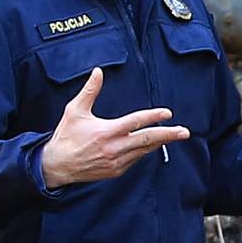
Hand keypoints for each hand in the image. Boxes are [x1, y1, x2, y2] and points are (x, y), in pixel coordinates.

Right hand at [41, 68, 188, 187]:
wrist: (57, 165)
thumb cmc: (66, 135)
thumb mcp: (75, 110)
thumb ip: (90, 91)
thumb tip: (98, 71)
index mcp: (107, 131)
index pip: (136, 122)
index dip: (153, 117)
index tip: (168, 113)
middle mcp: (115, 148)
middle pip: (148, 140)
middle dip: (168, 135)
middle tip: (184, 132)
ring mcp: (117, 161)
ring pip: (144, 151)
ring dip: (159, 143)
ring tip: (174, 135)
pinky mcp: (116, 171)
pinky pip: (136, 159)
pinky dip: (144, 151)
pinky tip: (150, 145)